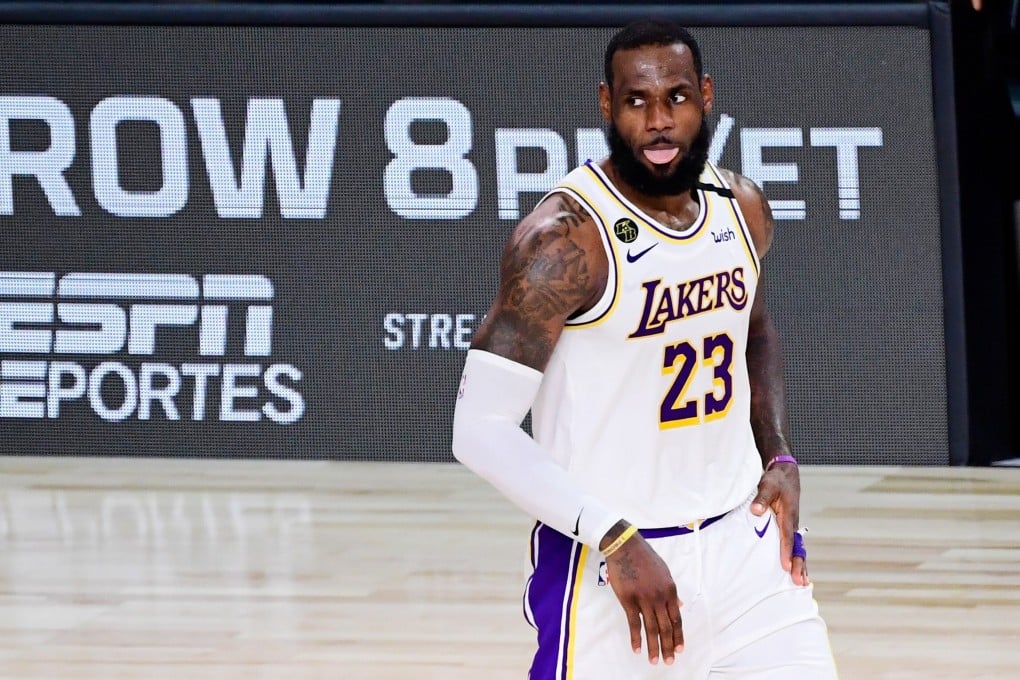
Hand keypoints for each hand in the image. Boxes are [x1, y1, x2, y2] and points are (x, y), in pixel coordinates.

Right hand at [603, 531, 683, 664]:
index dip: (678, 635)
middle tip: (669, 661)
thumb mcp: (664, 572)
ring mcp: (643, 599)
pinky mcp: (628, 600)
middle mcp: (659, 597)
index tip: (679, 649)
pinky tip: (637, 649)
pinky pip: (633, 623)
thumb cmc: (644, 558)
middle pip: (666, 627)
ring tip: (655, 661)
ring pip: (651, 628)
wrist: (625, 547)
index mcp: (670, 590)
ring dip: (653, 647)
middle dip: (668, 646)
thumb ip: (671, 590)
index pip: (676, 618)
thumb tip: (679, 604)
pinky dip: (635, 638)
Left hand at [751, 460, 809, 584]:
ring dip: (800, 564)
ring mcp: (791, 526)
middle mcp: (792, 522)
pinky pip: (793, 545)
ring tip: (802, 582)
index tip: (786, 566)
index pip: (787, 536)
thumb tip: (756, 511)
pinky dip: (796, 558)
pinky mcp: (788, 527)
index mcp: (788, 514)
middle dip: (798, 564)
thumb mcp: (767, 484)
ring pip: (797, 548)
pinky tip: (796, 570)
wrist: (785, 474)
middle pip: (796, 546)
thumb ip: (762, 498)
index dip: (786, 551)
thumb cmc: (776, 480)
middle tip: (799, 581)